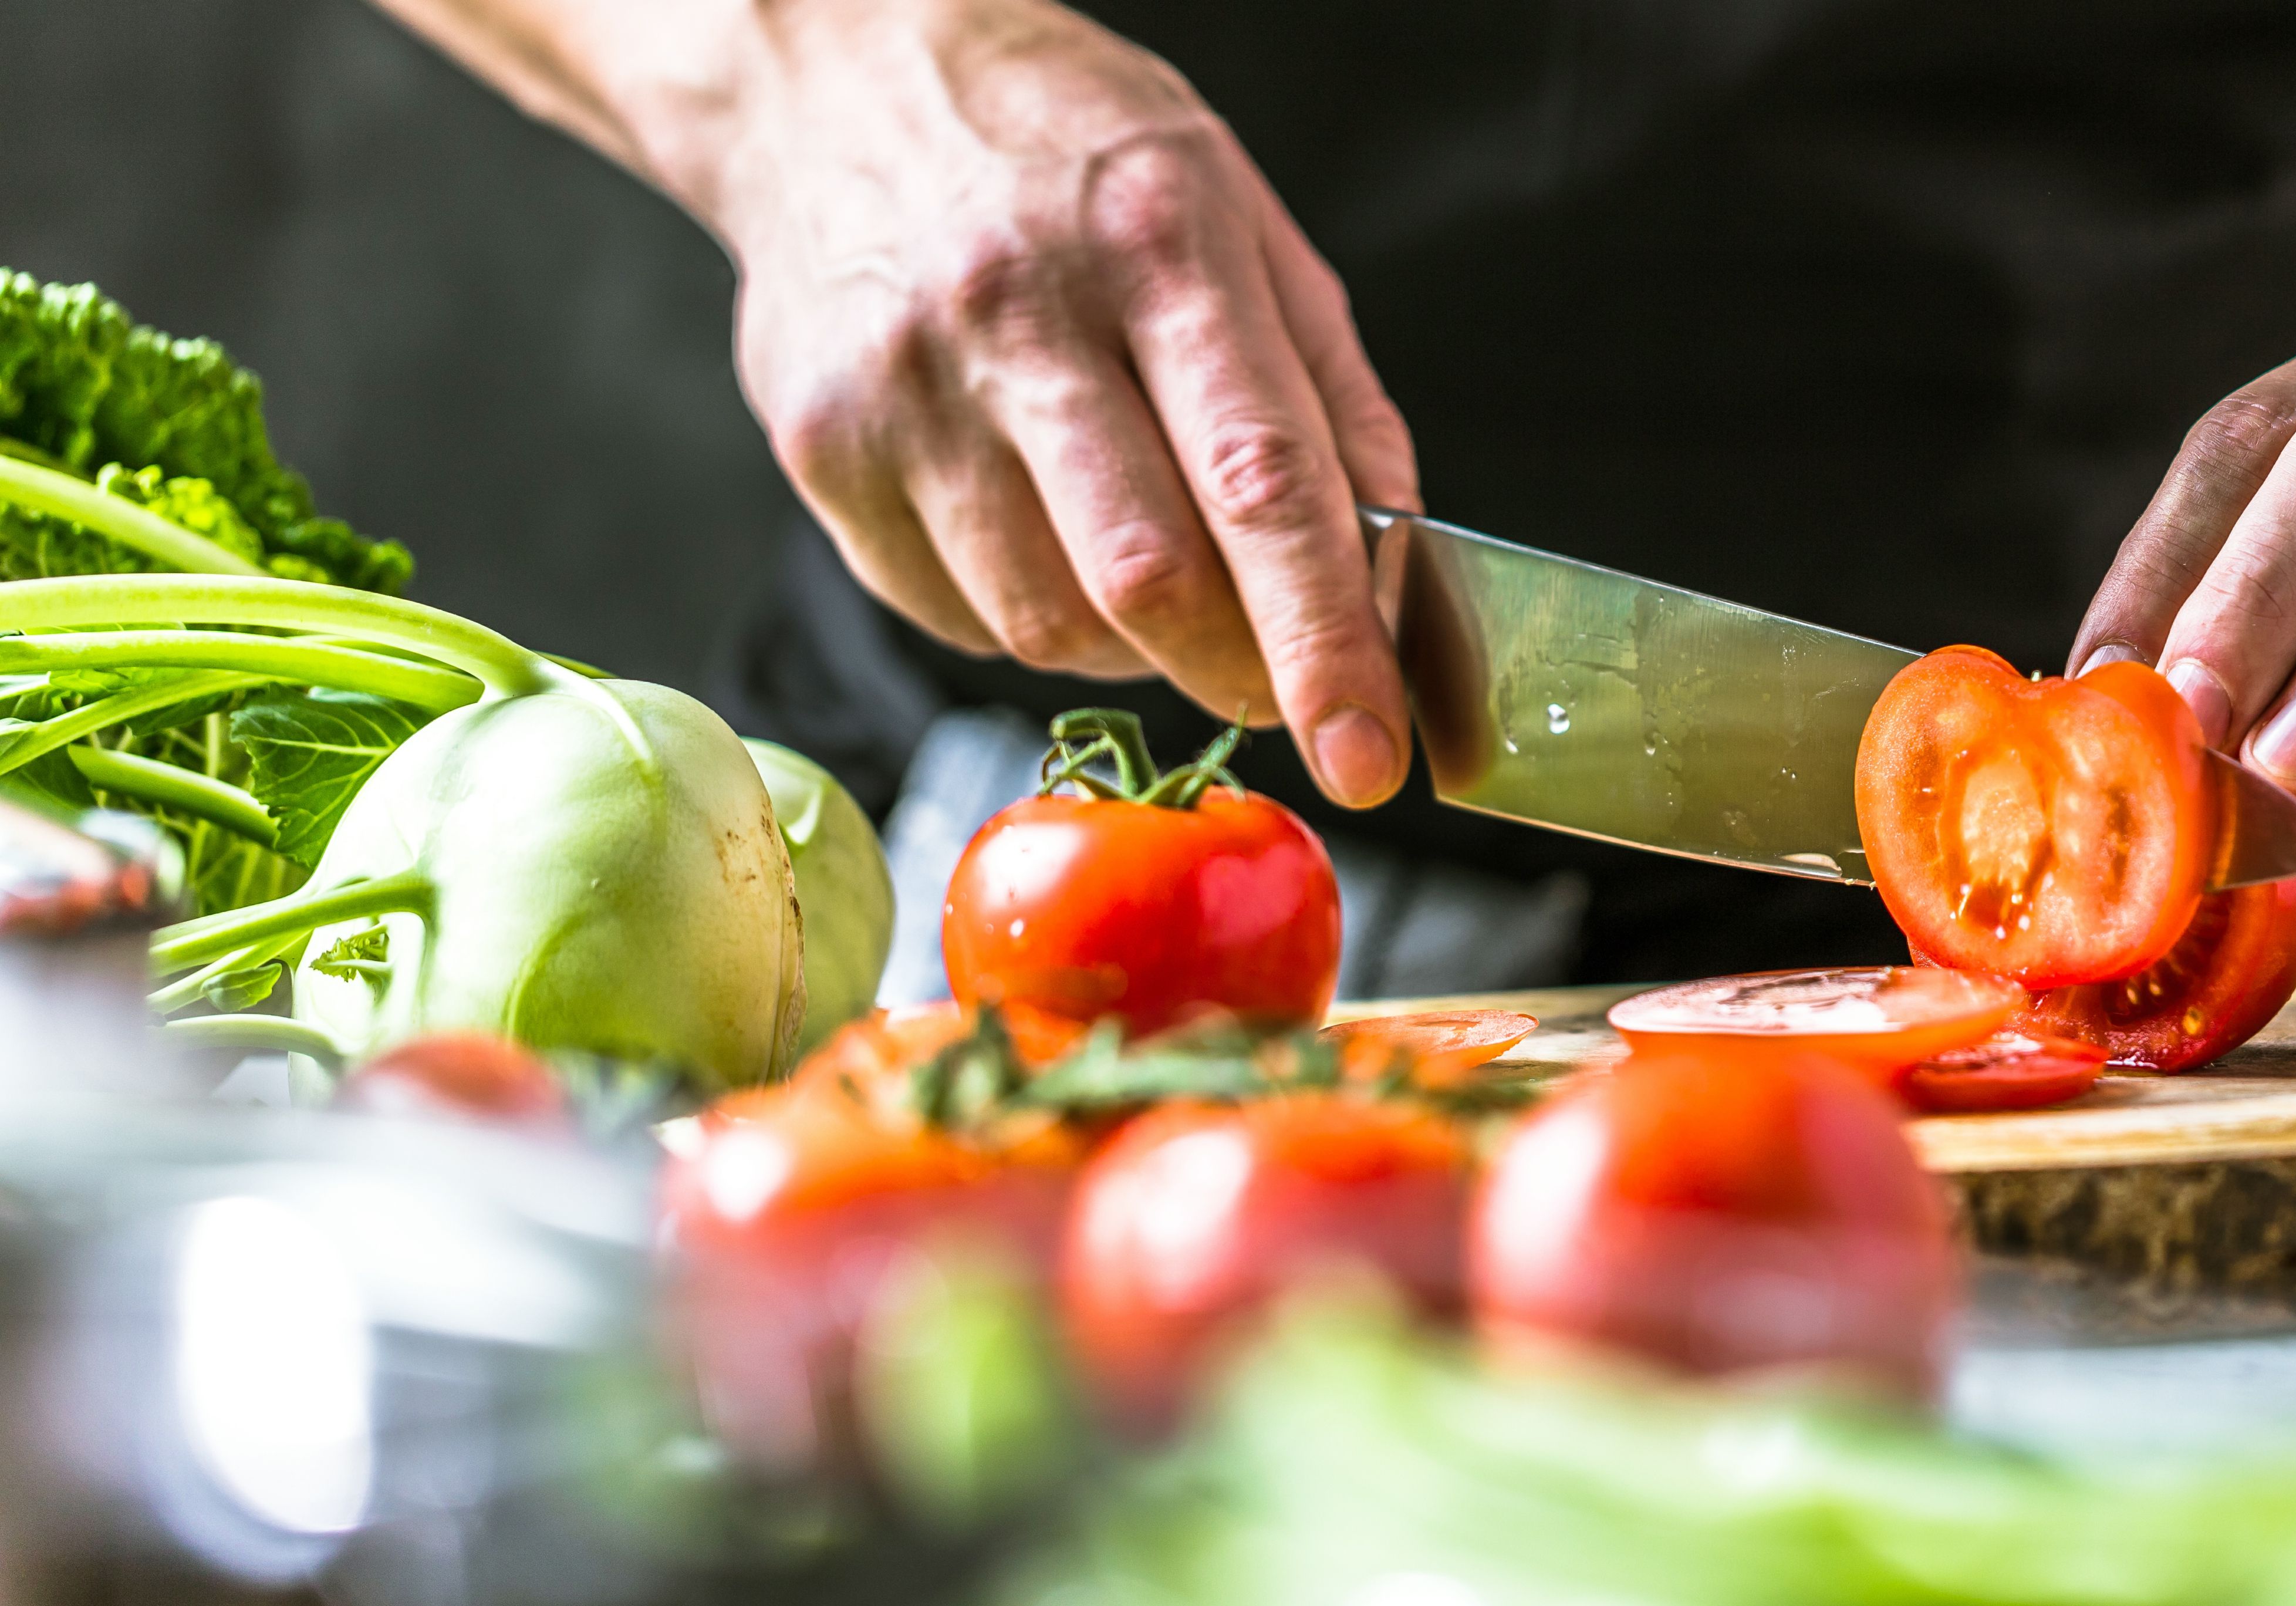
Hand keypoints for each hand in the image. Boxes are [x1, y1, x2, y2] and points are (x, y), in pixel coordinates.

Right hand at [689, 1, 1415, 803]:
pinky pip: (958, 616)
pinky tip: (1041, 529)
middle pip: (1147, 581)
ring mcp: (903, 390)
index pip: (1262, 486)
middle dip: (1238, 672)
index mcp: (1157, 245)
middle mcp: (1019, 316)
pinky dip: (1030, 616)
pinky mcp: (821, 451)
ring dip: (1133, 645)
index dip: (1324, 643)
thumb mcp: (1243, 222)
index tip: (1370, 755)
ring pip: (1047, 624)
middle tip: (1277, 683)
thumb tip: (1390, 573)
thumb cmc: (1067, 153)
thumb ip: (1331, 402)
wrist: (835, 76)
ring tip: (1145, 559)